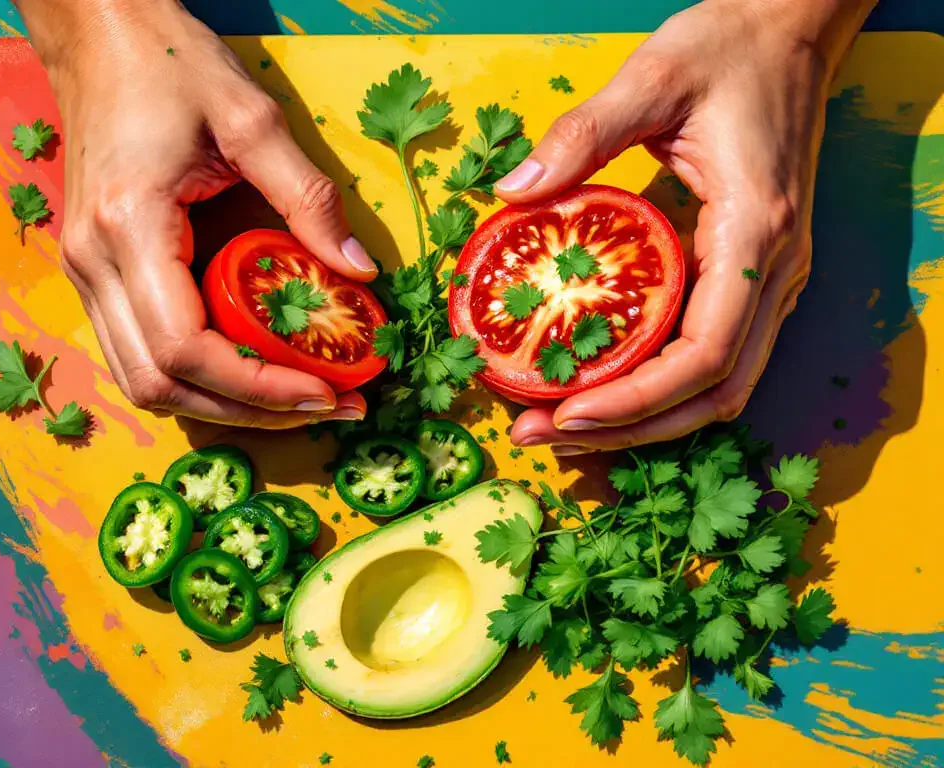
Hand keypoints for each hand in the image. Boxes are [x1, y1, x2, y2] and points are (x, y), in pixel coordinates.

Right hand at [19, 0, 376, 427]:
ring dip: (218, 404)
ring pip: (141, 380)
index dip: (259, 387)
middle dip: (246, 411)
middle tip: (324, 408)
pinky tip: (247, 371)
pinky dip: (192, 377)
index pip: (187, 349)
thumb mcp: (252, 120)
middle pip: (159, 383)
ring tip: (291, 401)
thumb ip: (309, 198)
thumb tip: (361, 272)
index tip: (324, 393)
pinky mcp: (93, 270)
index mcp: (130, 227)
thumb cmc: (169, 64)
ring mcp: (85, 271)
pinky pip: (136, 352)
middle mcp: (93, 262)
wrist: (96, 33)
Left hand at [500, 0, 874, 452]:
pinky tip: (598, 386)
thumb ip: (582, 133)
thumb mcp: (652, 77)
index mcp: (756, 231)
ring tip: (560, 426)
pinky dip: (656, 387)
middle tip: (542, 436)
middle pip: (715, 393)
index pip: (706, 355)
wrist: (788, 34)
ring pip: (718, 388)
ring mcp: (770, 281)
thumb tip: (512, 193)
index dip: (637, 400)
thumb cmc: (729, 50)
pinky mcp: (751, 277)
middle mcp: (775, 272)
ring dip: (642, 420)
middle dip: (629, 429)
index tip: (566, 413)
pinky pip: (710, 357)